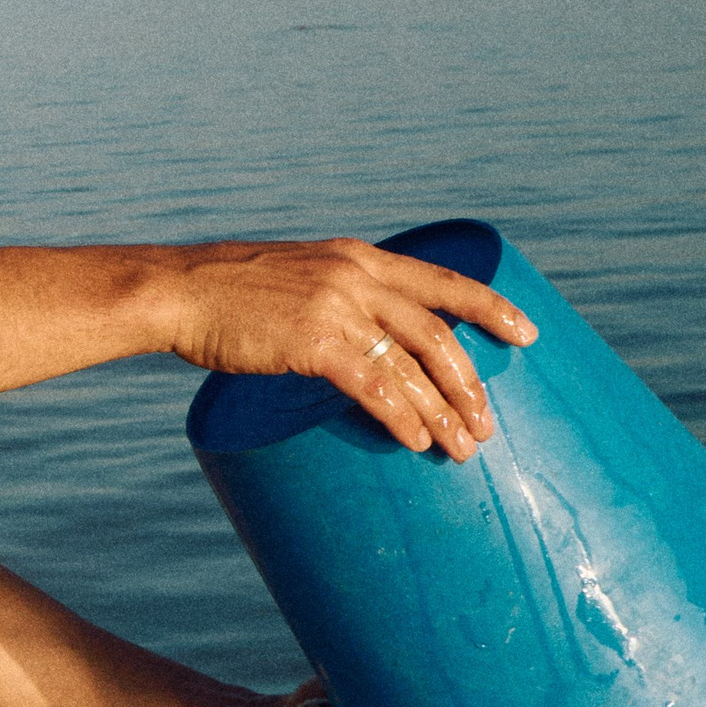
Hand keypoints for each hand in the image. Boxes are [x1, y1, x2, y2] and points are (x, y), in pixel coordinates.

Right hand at [156, 236, 534, 460]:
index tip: (527, 333)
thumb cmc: (229, 294)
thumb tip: (364, 344)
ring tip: (462, 448)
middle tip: (486, 425)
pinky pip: (374, 386)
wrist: (178, 292)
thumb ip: (336, 301)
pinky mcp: (312, 342)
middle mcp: (358, 277)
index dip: (491, 308)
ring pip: (414, 365)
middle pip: (438, 334)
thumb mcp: (296, 278)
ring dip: (444, 412)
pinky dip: (401, 417)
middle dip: (470, 384)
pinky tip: (416, 442)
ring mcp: (336, 308)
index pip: (444, 281)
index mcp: (359, 259)